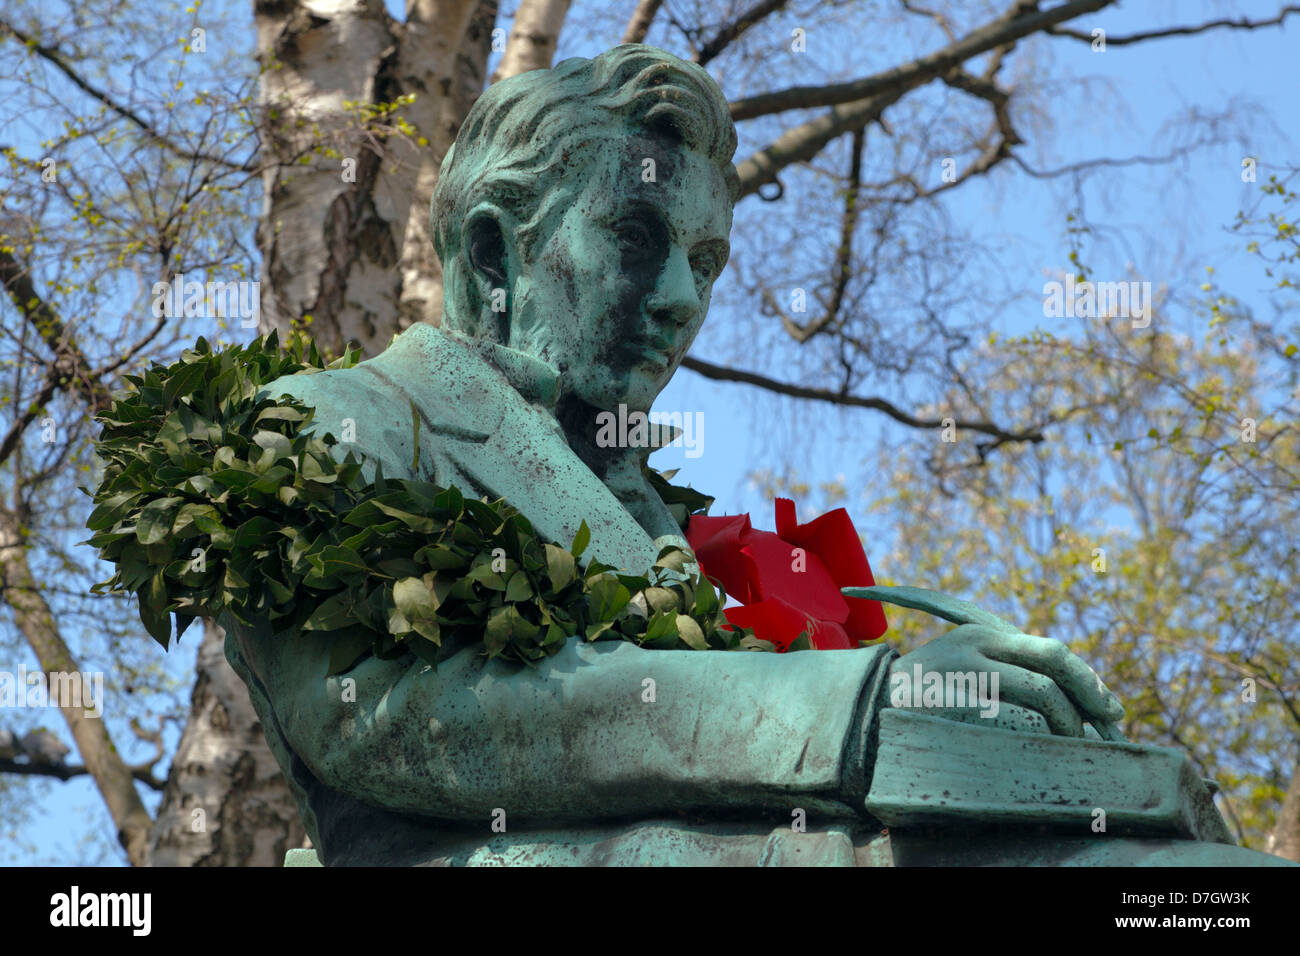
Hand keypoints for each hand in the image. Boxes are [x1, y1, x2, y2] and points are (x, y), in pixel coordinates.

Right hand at [843, 585, 1125, 740]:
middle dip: (1090, 692)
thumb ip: (1004, 675)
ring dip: (1070, 718)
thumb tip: (1069, 701)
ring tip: (1077, 742)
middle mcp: (976, 641)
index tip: (1109, 709)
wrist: (863, 708)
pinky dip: (1043, 731)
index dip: (1087, 680)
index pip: (1049, 650)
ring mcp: (965, 665)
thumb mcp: (962, 674)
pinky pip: (1015, 712)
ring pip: (1040, 686)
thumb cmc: (919, 703)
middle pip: (1053, 656)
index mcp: (981, 633)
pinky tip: (1051, 748)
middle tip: (1111, 722)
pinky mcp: (957, 693)